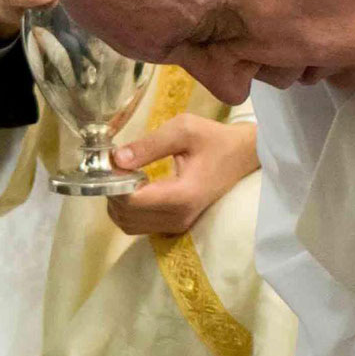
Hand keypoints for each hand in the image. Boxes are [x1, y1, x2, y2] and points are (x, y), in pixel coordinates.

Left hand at [103, 115, 256, 235]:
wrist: (242, 156)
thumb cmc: (215, 140)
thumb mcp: (183, 129)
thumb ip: (148, 144)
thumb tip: (116, 159)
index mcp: (182, 195)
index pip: (131, 201)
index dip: (113, 183)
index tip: (112, 162)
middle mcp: (178, 217)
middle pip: (125, 216)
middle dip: (112, 192)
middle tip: (115, 168)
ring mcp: (177, 225)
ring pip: (128, 224)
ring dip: (118, 202)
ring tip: (126, 177)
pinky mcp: (175, 226)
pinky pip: (138, 225)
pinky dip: (128, 209)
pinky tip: (135, 187)